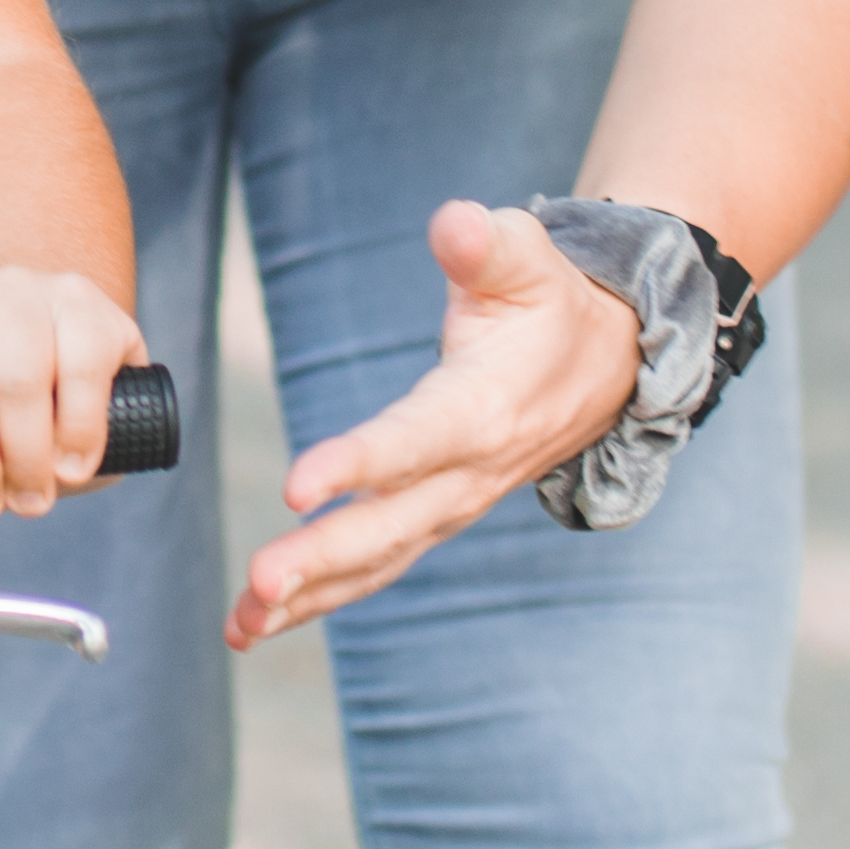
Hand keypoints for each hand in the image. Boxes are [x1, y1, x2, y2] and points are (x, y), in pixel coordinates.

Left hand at [229, 199, 645, 650]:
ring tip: (241, 623)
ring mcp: (452, 503)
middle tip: (258, 582)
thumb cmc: (550, 301)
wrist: (608, 363)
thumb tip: (455, 225)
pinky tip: (257, 621)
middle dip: (321, 558)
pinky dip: (320, 598)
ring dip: (310, 597)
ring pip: (379, 562)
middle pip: (390, 525)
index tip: (296, 488)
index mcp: (483, 406)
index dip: (357, 464)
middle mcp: (469, 471)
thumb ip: (486, 245)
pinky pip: (377, 567)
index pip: (415, 441)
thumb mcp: (528, 258)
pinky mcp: (435, 516)